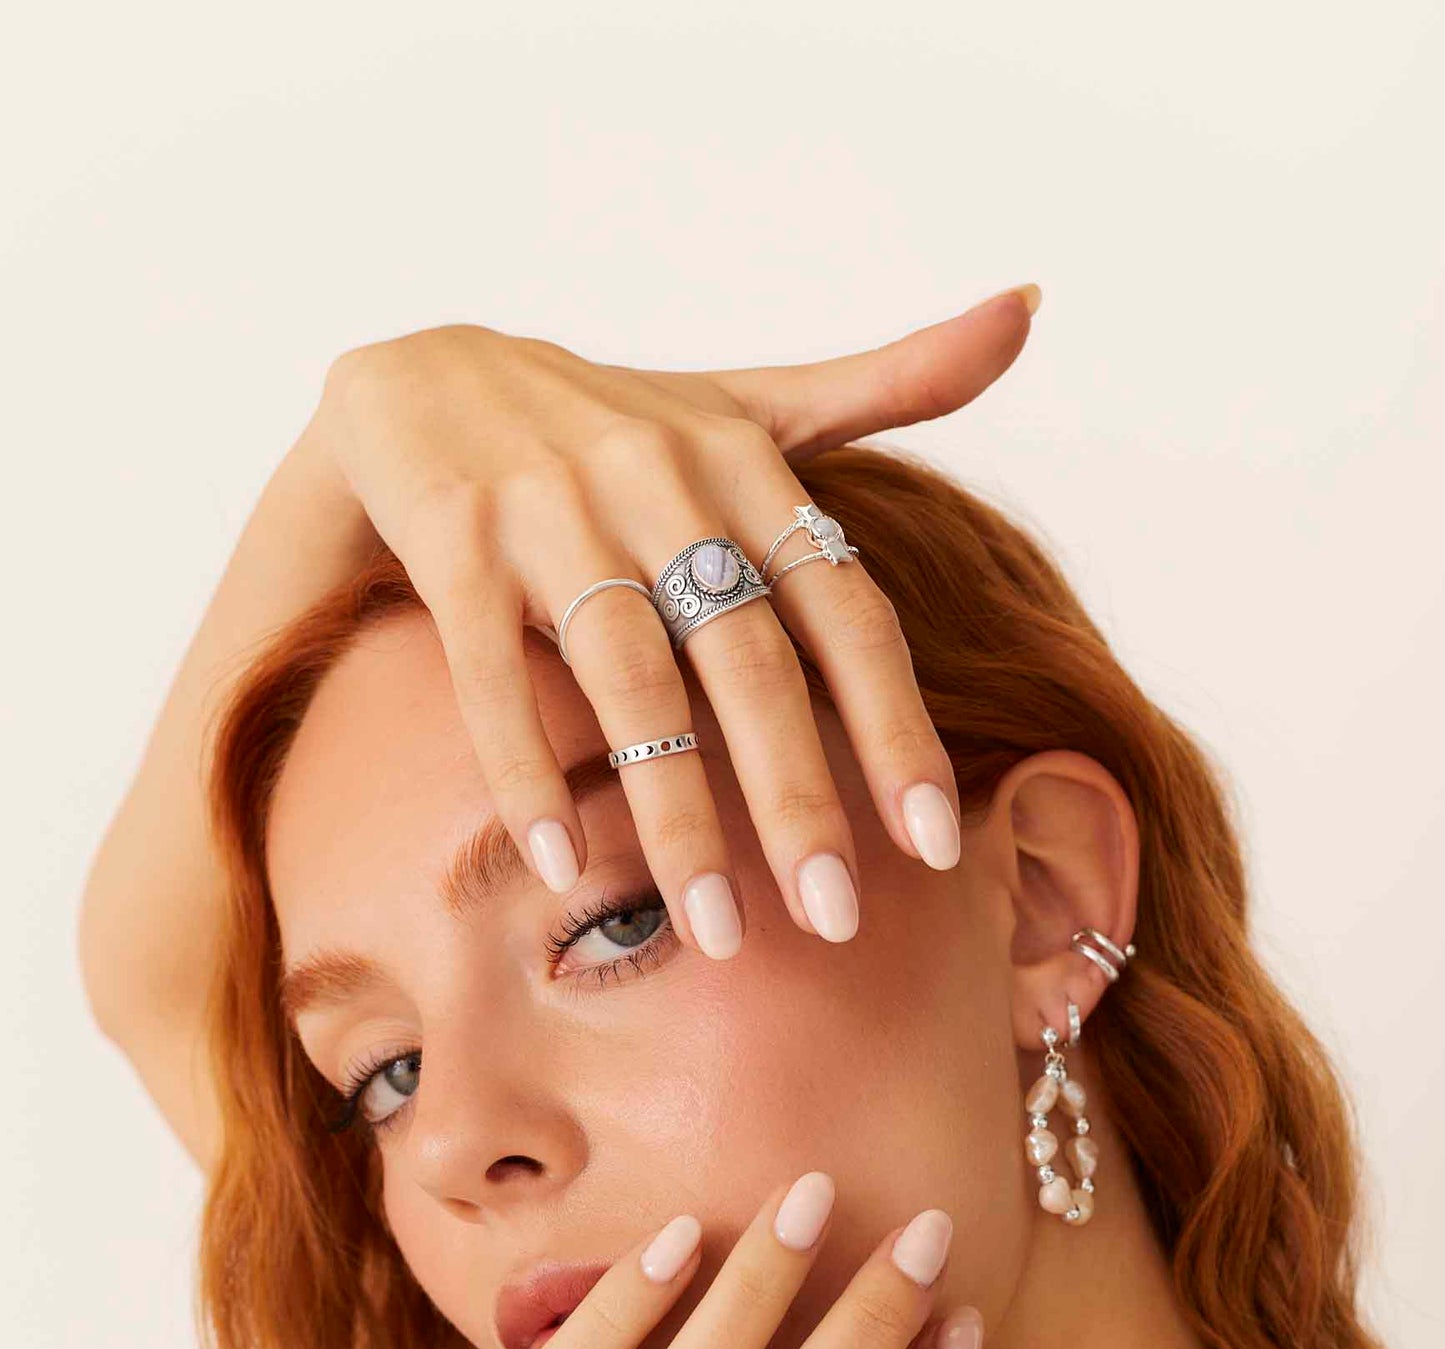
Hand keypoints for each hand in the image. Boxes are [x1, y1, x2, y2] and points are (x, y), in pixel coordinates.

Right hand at [307, 293, 1037, 954]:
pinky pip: (492, 671)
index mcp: (742, 460)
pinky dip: (527, 768)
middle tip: (836, 919)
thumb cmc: (608, 423)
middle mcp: (656, 476)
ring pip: (631, 681)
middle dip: (798, 798)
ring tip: (716, 932)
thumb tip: (1029, 309)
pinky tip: (560, 864)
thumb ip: (882, 385)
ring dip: (675, 815)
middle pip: (748, 660)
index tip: (932, 843)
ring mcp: (549, 505)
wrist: (417, 375)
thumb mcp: (743, 400)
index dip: (894, 725)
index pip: (845, 608)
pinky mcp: (453, 536)